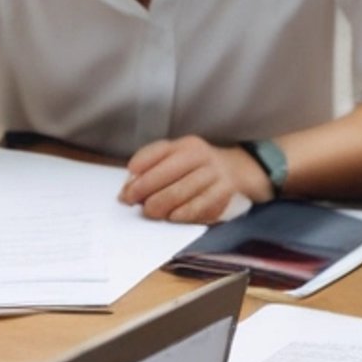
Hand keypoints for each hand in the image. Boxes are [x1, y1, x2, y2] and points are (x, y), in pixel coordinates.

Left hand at [120, 136, 270, 222]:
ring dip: (162, 205)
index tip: (125, 188)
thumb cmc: (196, 167)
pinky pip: (201, 205)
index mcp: (185, 145)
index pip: (157, 154)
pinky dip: (184, 213)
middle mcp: (201, 156)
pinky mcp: (224, 191)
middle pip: (167, 174)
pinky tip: (173, 217)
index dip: (138, 172)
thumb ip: (152, 168)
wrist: (236, 170)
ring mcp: (214, 173)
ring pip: (182, 191)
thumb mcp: (176, 158)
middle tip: (133, 203)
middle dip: (145, 191)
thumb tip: (128, 189)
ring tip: (151, 212)